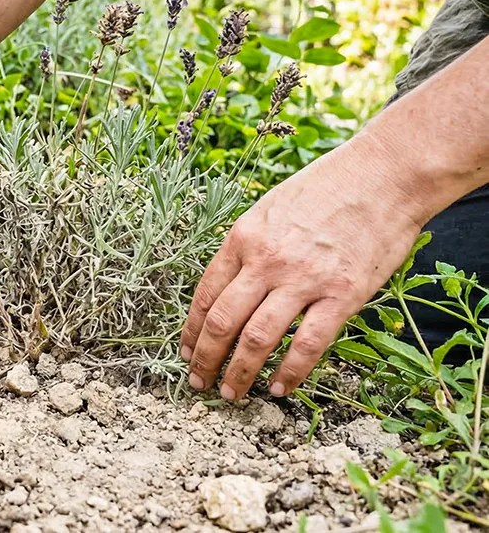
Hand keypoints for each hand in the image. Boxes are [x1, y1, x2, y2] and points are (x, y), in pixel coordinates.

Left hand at [179, 136, 426, 399]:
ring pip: (257, 338)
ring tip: (232, 394)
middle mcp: (266, 261)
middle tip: (198, 382)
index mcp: (242, 238)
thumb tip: (230, 285)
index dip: (191, 330)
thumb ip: (249, 247)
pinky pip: (308, 344)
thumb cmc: (326, 187)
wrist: (383, 175)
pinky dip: (289, 372)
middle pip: (223, 322)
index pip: (206, 294)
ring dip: (239, 372)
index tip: (185, 352)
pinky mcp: (342, 295)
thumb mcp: (269, 208)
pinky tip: (279, 388)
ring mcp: (303, 279)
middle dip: (205, 358)